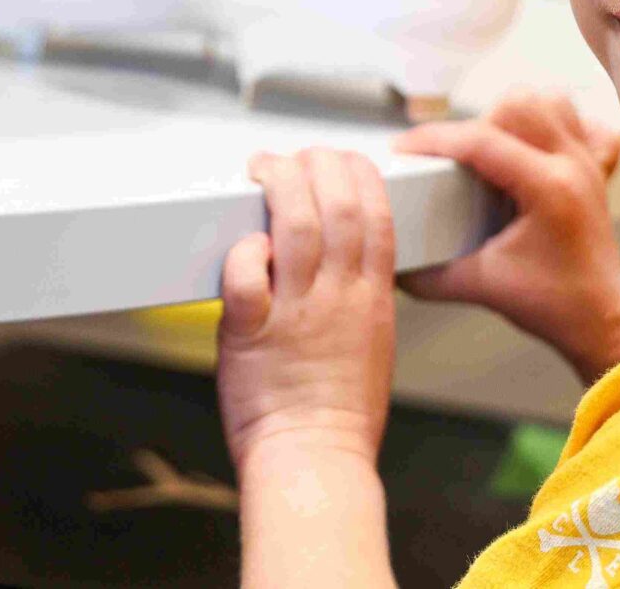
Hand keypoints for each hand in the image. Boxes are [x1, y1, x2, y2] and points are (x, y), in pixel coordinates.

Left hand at [217, 147, 396, 477]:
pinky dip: (243, 251)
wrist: (315, 462)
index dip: (358, 174)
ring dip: (279, 185)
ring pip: (296, 226)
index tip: (341, 159)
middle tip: (296, 157)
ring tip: (263, 169)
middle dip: (318, 165)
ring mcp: (297, 312)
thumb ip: (356, 297)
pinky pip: (246, 276)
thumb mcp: (371, 342)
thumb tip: (339, 261)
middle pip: (338, 206)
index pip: (377, 215)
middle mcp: (339, 297)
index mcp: (372, 298)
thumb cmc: (338, 416)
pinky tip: (242, 241)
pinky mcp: (251, 332)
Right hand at [395, 89, 619, 384]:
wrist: (601, 319)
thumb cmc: (555, 305)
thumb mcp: (480, 287)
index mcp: (549, 188)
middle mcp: (573, 164)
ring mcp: (588, 162)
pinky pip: (583, 122)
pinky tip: (535, 147)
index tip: (403, 148)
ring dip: (514, 115)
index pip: (481, 142)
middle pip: (519, 104)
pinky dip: (556, 123)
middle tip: (455, 159)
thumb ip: (429, 275)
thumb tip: (389, 259)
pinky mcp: (595, 168)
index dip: (434, 139)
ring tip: (492, 149)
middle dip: (475, 124)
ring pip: (551, 101)